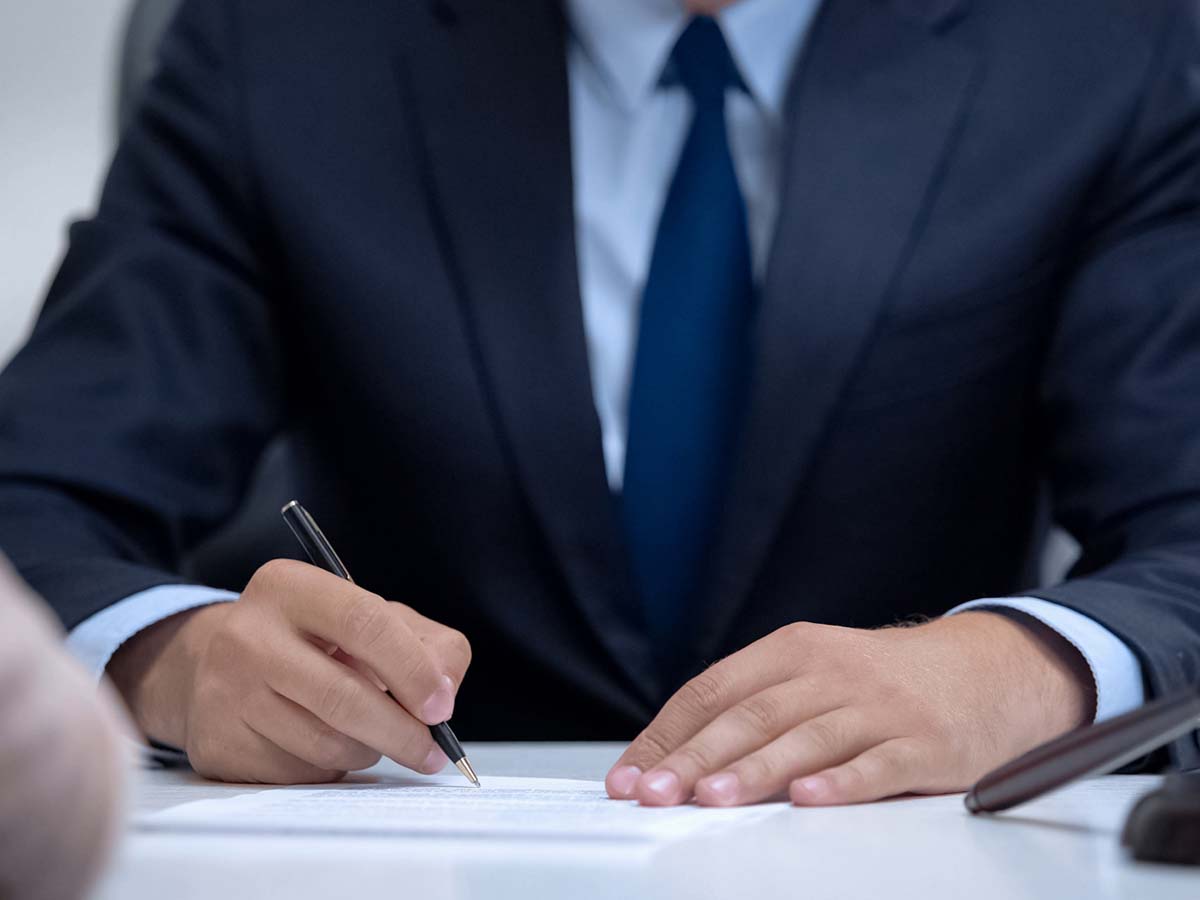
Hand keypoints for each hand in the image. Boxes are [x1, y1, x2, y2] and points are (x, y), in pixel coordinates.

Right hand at [108, 559, 470, 783]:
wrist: (217, 667)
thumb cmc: (315, 641)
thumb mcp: (372, 617)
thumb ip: (425, 644)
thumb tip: (443, 693)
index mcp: (290, 586)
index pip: (364, 622)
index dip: (411, 669)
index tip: (440, 706)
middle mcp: (248, 634)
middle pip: (344, 696)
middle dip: (402, 732)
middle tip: (431, 751)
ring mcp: (226, 692)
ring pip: (325, 743)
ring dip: (369, 750)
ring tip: (376, 737)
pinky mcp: (219, 744)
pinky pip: (299, 772)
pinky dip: (332, 768)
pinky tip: (328, 746)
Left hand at [605, 612, 1093, 806]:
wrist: (984, 670)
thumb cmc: (879, 682)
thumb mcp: (814, 673)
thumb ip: (755, 706)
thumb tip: (675, 757)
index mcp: (793, 650)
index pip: (713, 690)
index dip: (666, 733)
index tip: (629, 774)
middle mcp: (830, 672)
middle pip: (750, 715)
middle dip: (694, 757)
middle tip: (654, 793)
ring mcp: (878, 707)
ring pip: (805, 738)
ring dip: (753, 770)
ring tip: (710, 798)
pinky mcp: (923, 744)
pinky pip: (877, 765)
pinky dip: (841, 783)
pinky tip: (808, 799)